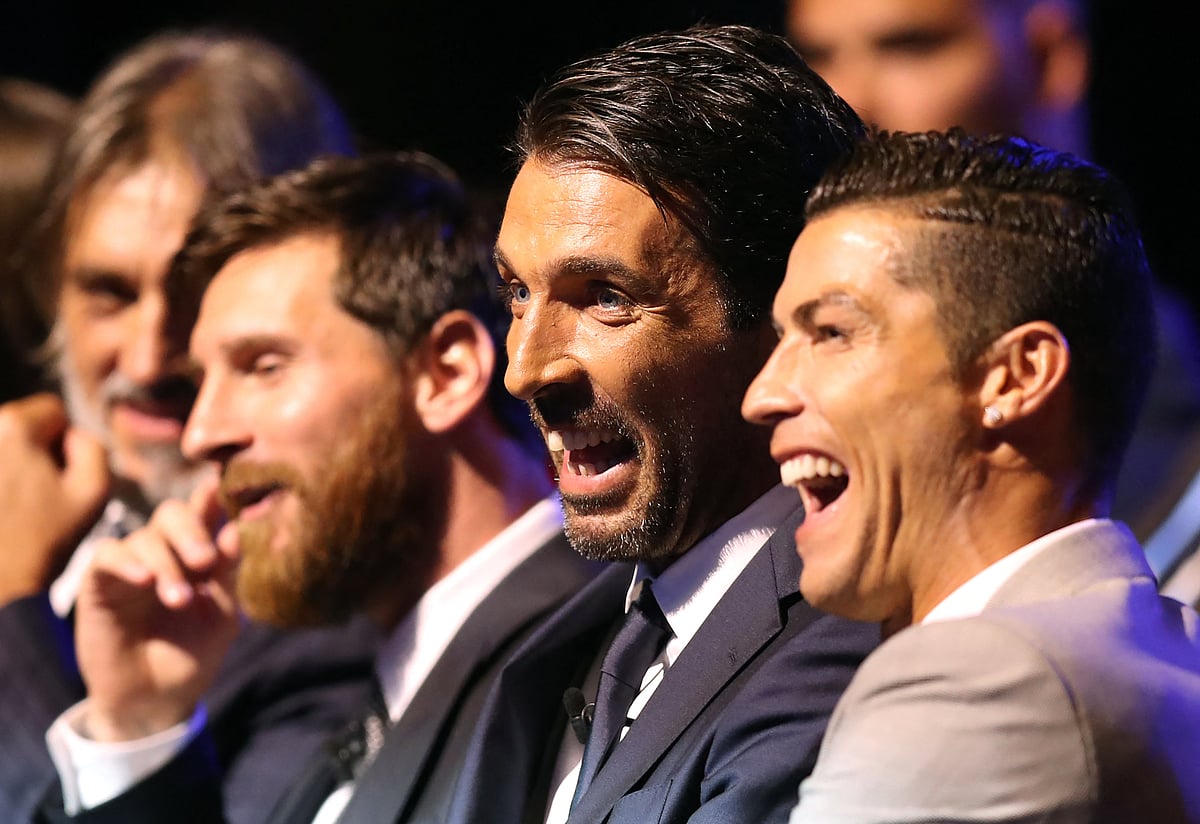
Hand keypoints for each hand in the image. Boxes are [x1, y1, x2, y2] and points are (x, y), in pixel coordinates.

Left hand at [0, 393, 109, 602]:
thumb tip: (73, 437)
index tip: (60, 479)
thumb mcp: (94, 493)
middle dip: (33, 455)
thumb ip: (93, 449)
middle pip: (19, 428)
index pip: (52, 410)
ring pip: (1, 451)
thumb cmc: (42, 542)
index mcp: (13, 426)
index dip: (65, 443)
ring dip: (10, 472)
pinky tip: (1, 516)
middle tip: (38, 498)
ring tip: (12, 510)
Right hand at [75, 475, 242, 741]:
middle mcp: (165, 553)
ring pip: (144, 537)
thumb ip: (226, 575)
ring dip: (166, 564)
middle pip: (172, 513)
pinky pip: (106, 556)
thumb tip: (234, 529)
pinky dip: (126, 562)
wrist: (154, 702)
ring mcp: (131, 566)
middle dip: (191, 530)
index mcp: (198, 557)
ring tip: (180, 600)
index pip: (204, 514)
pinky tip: (144, 579)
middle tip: (205, 561)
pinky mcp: (99, 584)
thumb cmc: (191, 656)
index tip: (219, 485)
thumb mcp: (221, 618)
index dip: (211, 497)